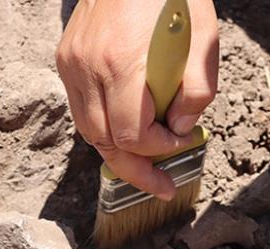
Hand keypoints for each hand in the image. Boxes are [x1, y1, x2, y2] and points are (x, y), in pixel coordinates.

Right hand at [56, 0, 218, 199]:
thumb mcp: (203, 40)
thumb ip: (196, 92)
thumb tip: (180, 129)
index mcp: (122, 64)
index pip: (131, 135)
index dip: (157, 150)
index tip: (180, 142)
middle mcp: (88, 67)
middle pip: (104, 142)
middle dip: (136, 169)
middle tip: (161, 186)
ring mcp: (72, 62)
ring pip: (89, 129)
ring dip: (118, 150)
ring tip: (145, 165)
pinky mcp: (66, 57)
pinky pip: (82, 107)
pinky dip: (105, 125)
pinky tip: (127, 128)